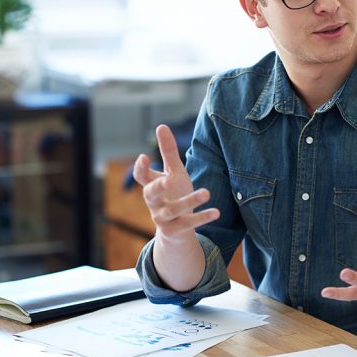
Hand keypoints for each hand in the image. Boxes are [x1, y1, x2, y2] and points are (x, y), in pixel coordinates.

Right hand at [132, 124, 218, 240]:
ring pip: (173, 209)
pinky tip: (216, 212)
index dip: (140, 168)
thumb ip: (168, 151)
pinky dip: (202, 218)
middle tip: (169, 180)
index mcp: (151, 186)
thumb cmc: (173, 194)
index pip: (141, 176)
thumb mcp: (173, 172)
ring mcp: (162, 218)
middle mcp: (153, 202)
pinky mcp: (175, 230)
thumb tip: (161, 126)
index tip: (144, 157)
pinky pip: (188, 224)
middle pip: (151, 194)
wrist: (176, 229)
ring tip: (206, 192)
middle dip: (159, 187)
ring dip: (190, 201)